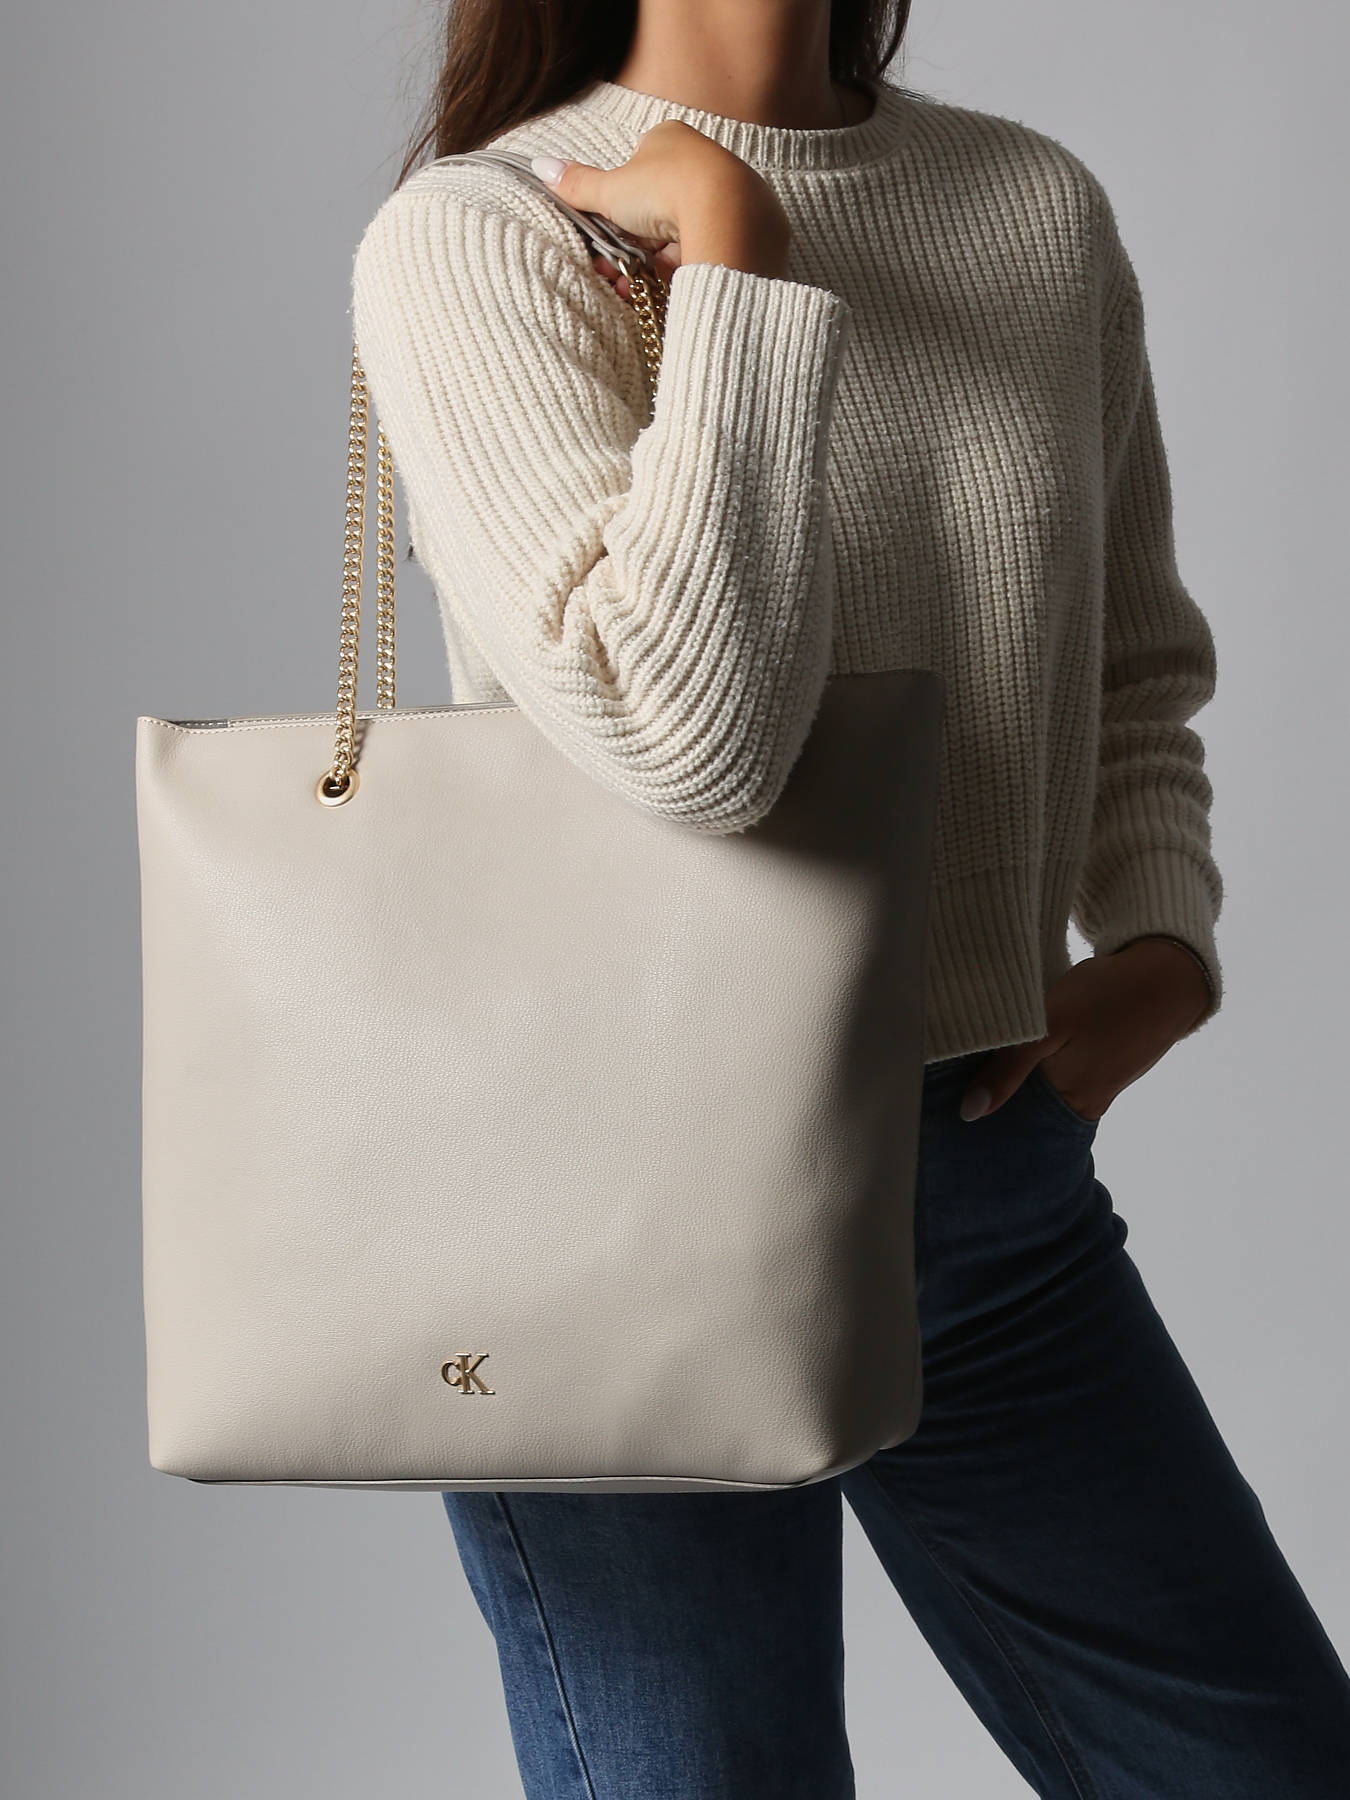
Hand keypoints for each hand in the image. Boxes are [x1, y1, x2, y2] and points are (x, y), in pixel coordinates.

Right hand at [531, 119, 792, 300]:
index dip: (616, 210)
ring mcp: (727, 194)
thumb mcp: (612, 189)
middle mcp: (703, 159)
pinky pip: (703, 250)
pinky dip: (680, 270)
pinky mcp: (745, 227)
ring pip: (679, 233)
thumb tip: (540, 167)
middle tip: (610, 269)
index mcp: (671, 138)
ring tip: (630, 286)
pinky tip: (661, 289)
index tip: (603, 239)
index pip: (635, 174)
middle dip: (629, 244)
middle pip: (656, 208)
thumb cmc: (667, 189)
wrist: (728, 213)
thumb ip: (578, 184)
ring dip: (649, 263)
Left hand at [959, 936, 1211, 1123]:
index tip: (944, 1110)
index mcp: (1070, 1102)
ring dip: (1014, 1086)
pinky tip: (1013, 1057)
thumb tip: (970, 1113)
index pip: (1014, 1126)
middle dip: (994, 1104)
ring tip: (967, 1073)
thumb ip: (1010, 1066)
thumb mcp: (1052, 1023)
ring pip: (1041, 1097)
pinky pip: (1059, 1081)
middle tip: (947, 1089)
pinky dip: (1036, 1073)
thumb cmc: (1108, 996)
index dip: (981, 1120)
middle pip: (1026, 1116)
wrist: (1169, 977)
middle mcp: (1082, 1106)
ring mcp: (1095, 1089)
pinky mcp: (1100, 1071)